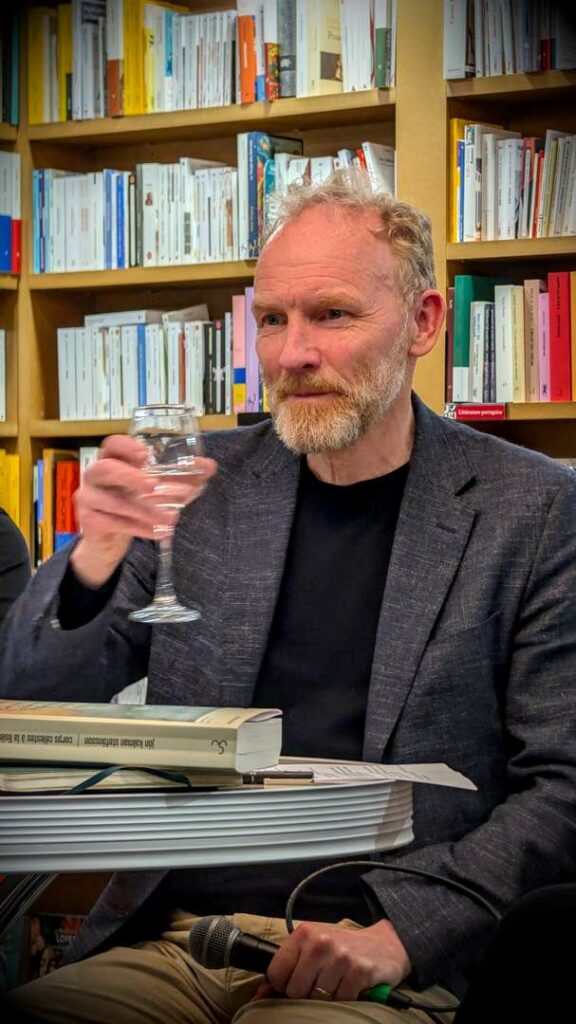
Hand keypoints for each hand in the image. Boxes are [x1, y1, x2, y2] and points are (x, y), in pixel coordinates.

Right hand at [71, 435, 216, 586]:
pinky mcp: (88, 521)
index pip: (111, 444)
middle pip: (104, 468)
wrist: (108, 538)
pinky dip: (138, 528)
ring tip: (171, 519)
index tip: (144, 454)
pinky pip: (113, 523)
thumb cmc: (132, 503)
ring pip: (113, 502)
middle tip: (153, 486)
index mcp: (112, 460)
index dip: (125, 446)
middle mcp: (95, 476)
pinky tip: (157, 532)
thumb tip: (210, 466)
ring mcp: (88, 498)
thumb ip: (183, 477)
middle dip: (129, 476)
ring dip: (144, 511)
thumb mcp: (158, 489)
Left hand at [255, 919, 410, 1001]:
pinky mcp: (359, 972)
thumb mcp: (312, 948)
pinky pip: (340, 1001)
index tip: (296, 982)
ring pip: (317, 998)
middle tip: (320, 982)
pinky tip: (350, 985)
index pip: (276, 973)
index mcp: (304, 933)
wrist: (383, 945)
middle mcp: (321, 942)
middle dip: (306, 993)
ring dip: (327, 997)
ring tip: (337, 982)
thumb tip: (261, 994)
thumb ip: (287, 967)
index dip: (283, 985)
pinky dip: (344, 999)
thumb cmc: (341, 948)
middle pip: (295, 990)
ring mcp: (341, 957)